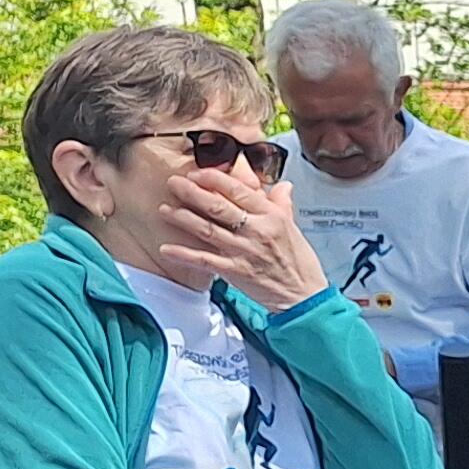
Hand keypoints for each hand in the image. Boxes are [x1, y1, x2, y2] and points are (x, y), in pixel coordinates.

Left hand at [158, 166, 327, 311]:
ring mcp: (245, 251)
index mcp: (272, 216)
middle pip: (219, 207)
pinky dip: (184, 255)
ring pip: (208, 230)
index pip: (240, 191)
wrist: (304, 295)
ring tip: (164, 209)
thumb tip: (283, 186)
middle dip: (192, 193)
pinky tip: (166, 249)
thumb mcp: (293, 228)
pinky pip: (205, 260)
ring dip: (183, 218)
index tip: (197, 173)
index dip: (215, 179)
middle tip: (173, 182)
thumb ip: (283, 205)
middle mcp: (257, 231)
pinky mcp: (236, 272)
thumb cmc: (299, 262)